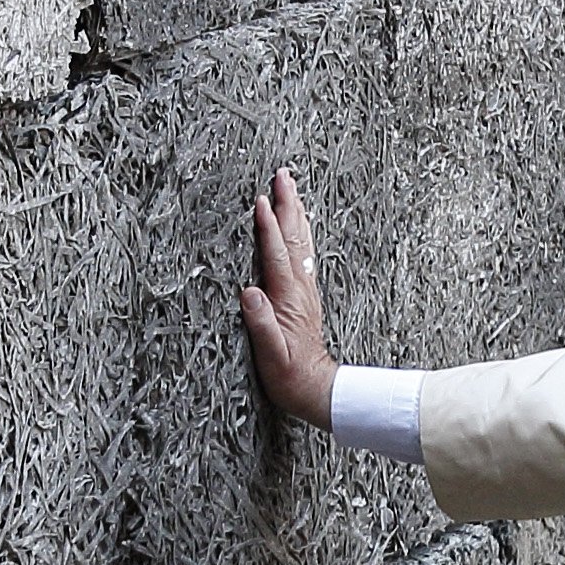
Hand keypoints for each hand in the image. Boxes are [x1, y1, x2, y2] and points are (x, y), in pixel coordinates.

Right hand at [239, 169, 337, 427]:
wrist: (315, 388)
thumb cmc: (289, 375)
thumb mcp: (270, 354)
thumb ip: (261, 323)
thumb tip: (249, 293)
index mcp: (287, 297)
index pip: (275, 254)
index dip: (267, 227)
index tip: (260, 201)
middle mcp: (299, 288)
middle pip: (293, 238)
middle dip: (288, 205)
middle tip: (283, 176)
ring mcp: (304, 290)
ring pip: (301, 243)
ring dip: (296, 213)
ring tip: (291, 189)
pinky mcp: (305, 296)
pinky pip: (303, 255)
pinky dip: (300, 234)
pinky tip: (299, 226)